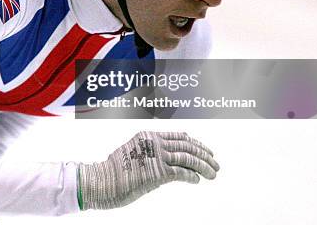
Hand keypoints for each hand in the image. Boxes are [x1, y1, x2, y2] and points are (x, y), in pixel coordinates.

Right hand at [78, 131, 219, 209]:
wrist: (101, 181)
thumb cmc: (113, 172)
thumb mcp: (132, 154)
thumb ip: (149, 154)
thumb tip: (166, 163)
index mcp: (148, 135)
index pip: (178, 136)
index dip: (195, 143)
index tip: (205, 150)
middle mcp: (154, 142)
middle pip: (187, 145)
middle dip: (204, 154)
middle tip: (215, 163)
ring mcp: (157, 156)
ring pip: (189, 158)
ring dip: (204, 166)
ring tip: (212, 174)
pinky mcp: (159, 172)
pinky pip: (183, 173)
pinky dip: (193, 176)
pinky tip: (197, 180)